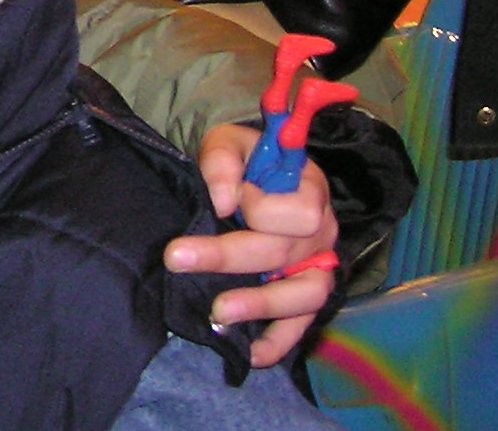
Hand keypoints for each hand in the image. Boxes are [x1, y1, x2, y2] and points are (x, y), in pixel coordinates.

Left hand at [163, 123, 338, 366]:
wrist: (250, 178)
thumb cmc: (242, 161)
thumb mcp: (227, 143)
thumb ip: (223, 161)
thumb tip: (222, 201)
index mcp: (310, 190)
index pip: (298, 211)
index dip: (260, 208)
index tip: (228, 201)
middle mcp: (321, 232)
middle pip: (283, 253)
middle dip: (228, 258)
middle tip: (176, 258)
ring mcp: (315, 267)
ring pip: (302, 296)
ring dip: (259, 305)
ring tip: (218, 313)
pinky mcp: (302, 296)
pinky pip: (300, 325)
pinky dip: (278, 342)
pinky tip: (251, 355)